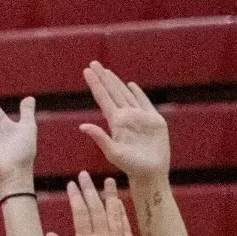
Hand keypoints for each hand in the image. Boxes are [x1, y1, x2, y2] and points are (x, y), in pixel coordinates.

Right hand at [45, 171, 139, 235]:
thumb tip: (50, 235)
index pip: (80, 213)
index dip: (76, 196)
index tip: (71, 184)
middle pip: (96, 207)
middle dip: (89, 189)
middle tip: (84, 175)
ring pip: (114, 212)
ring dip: (109, 195)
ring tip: (107, 181)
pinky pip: (125, 224)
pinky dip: (121, 211)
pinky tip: (118, 203)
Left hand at [80, 61, 168, 182]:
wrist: (150, 172)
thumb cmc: (130, 166)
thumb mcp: (112, 152)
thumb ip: (99, 138)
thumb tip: (82, 126)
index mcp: (115, 122)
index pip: (103, 98)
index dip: (95, 84)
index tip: (86, 71)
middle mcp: (125, 117)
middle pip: (112, 92)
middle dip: (103, 77)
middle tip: (93, 63)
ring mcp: (139, 117)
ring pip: (126, 94)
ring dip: (116, 82)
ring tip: (106, 71)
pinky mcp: (154, 120)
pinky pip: (144, 103)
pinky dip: (138, 93)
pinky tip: (130, 85)